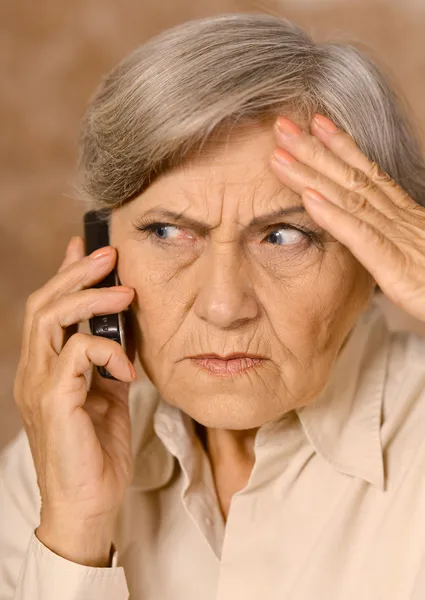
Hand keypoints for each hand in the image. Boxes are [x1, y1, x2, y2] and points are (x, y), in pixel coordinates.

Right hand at [13, 236, 136, 563]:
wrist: (88, 503)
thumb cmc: (99, 448)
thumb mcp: (109, 392)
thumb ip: (109, 358)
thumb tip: (122, 324)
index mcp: (46, 367)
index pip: (48, 309)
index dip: (65, 274)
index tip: (89, 248)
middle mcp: (34, 371)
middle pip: (43, 304)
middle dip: (76, 273)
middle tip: (109, 255)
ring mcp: (39, 385)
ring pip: (50, 319)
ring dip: (90, 299)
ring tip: (124, 292)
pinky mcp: (53, 402)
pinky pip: (75, 355)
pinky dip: (107, 349)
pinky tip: (128, 366)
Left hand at [269, 113, 424, 322]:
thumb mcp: (419, 258)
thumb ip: (394, 243)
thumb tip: (373, 230)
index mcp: (407, 218)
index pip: (370, 175)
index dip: (342, 147)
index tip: (316, 123)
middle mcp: (403, 221)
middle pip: (353, 178)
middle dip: (315, 150)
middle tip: (283, 126)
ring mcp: (401, 240)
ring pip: (351, 199)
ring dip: (312, 175)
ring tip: (280, 154)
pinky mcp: (398, 267)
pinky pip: (362, 236)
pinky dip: (334, 217)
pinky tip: (308, 200)